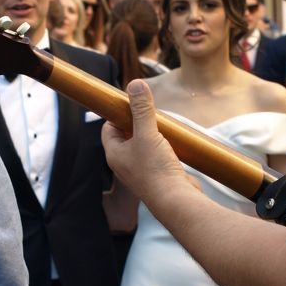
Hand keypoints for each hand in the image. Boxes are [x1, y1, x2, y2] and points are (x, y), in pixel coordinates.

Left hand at [101, 79, 189, 206]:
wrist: (176, 201)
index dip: (118, 113)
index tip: (132, 103)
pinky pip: (157, 155)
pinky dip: (165, 147)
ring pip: (144, 145)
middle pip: (127, 134)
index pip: (109, 127)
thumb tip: (136, 84)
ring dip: (154, 134)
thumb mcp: (148, 133)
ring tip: (164, 127)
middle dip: (139, 122)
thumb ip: (142, 109)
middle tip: (151, 113)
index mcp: (115, 154)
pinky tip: (175, 143)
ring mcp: (141, 171)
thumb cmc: (156, 170)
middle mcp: (125, 163)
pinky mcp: (158, 175)